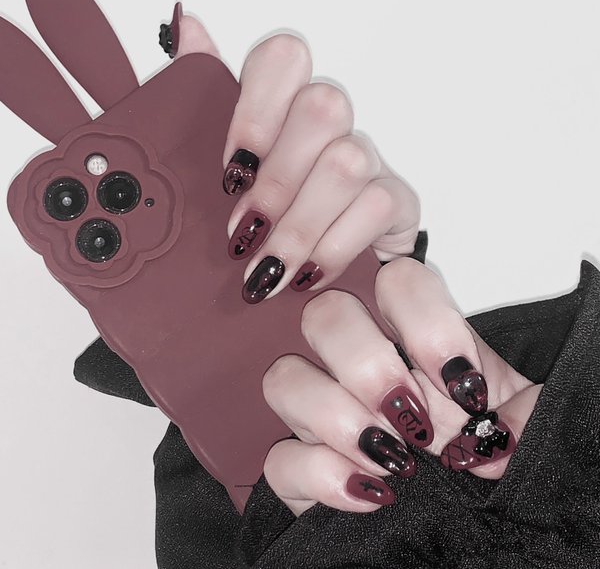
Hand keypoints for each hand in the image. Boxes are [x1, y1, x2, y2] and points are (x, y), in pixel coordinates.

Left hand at [160, 2, 419, 302]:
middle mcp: (330, 124)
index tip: (229, 173)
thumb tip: (187, 22)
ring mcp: (367, 157)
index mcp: (285, 105)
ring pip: (347, 161)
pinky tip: (306, 276)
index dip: (255, 112)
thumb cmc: (266, 216)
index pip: (284, 59)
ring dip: (299, 225)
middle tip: (241, 234)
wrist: (318, 268)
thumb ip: (204, 95)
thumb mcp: (224, 167)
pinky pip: (377, 205)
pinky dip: (333, 247)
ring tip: (265, 269)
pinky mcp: (396, 199)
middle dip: (277, 182)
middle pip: (322, 108)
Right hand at [259, 258, 541, 515]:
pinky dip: (321, 475)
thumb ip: (525, 420)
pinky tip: (370, 494)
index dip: (425, 319)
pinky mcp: (301, 470)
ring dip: (335, 416)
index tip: (461, 383)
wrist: (461, 523)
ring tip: (391, 459)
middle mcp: (360, 369)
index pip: (397, 281)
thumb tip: (492, 437)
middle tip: (413, 417)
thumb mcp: (520, 430)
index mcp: (414, 341)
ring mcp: (323, 416)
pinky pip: (278, 460)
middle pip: (323, 314)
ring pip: (283, 378)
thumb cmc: (481, 461)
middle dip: (367, 363)